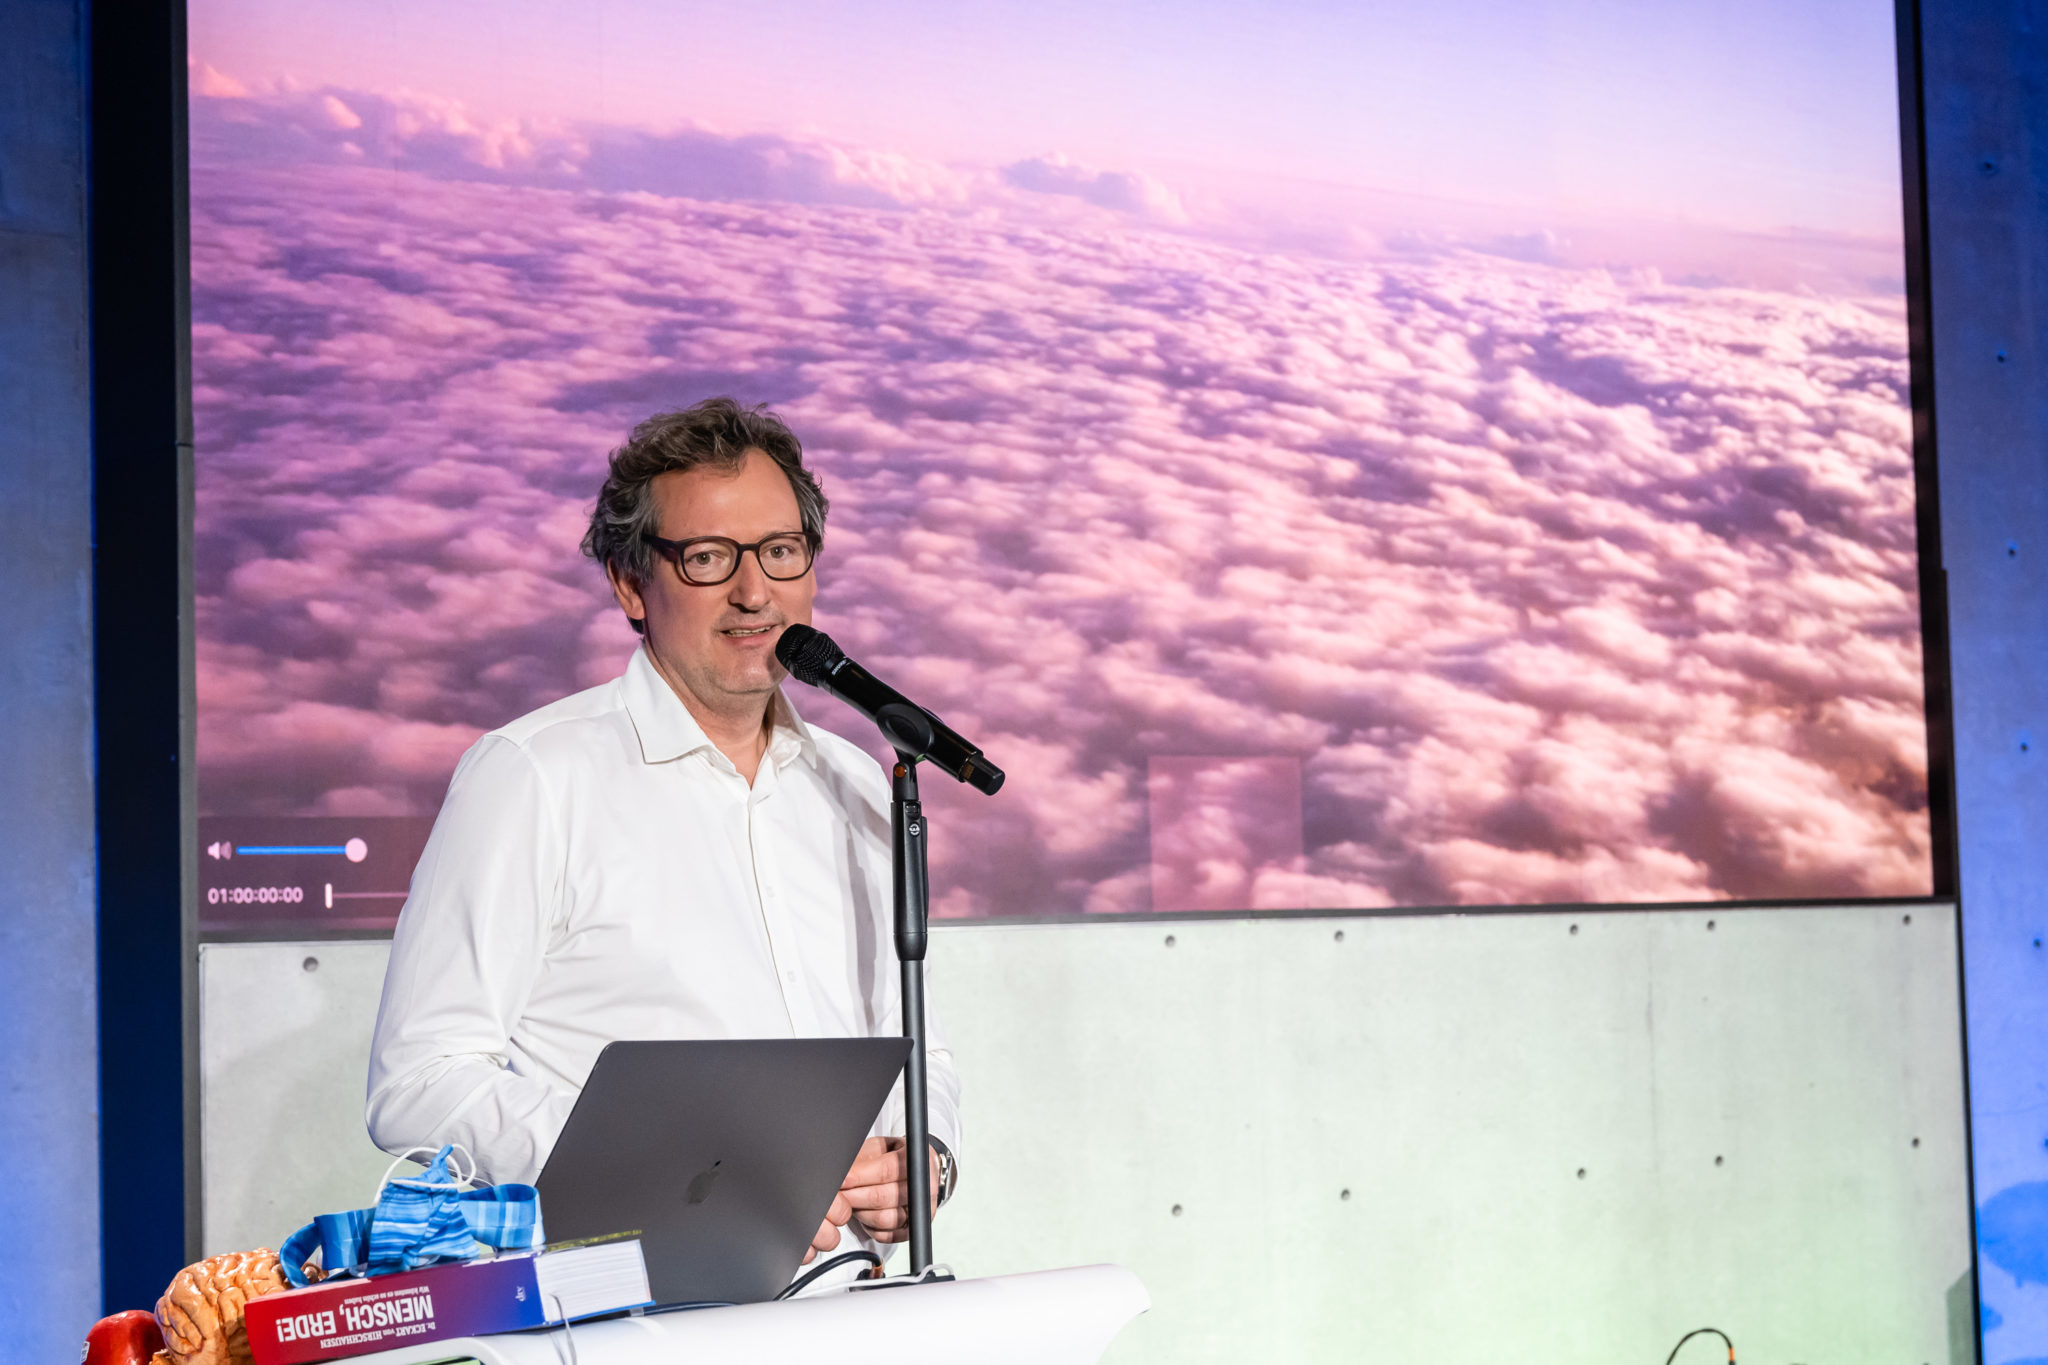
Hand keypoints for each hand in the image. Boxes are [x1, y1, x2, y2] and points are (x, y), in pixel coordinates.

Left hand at [800, 1136, 941, 1262]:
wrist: (913, 1169)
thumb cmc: (893, 1157)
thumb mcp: (878, 1148)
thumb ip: (863, 1158)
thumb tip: (840, 1169)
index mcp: (916, 1159)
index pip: (886, 1170)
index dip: (860, 1176)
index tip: (842, 1180)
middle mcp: (924, 1186)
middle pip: (883, 1197)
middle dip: (855, 1197)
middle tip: (839, 1194)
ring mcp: (921, 1210)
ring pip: (884, 1219)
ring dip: (861, 1213)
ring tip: (851, 1204)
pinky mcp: (913, 1228)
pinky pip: (887, 1235)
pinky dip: (870, 1228)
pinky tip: (864, 1214)